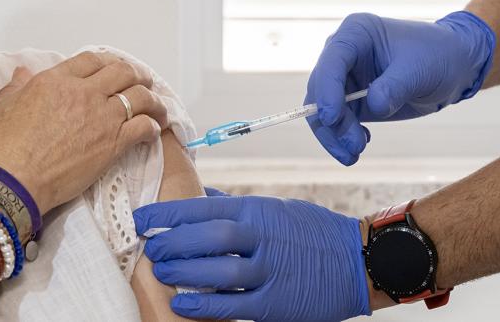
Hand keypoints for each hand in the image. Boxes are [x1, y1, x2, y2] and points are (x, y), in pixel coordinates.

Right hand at [0, 52, 169, 213]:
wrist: (9, 182)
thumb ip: (15, 87)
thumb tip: (22, 73)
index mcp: (55, 80)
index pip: (91, 60)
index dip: (108, 62)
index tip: (114, 69)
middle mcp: (83, 92)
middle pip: (123, 72)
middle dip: (137, 75)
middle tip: (143, 83)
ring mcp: (101, 117)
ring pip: (140, 97)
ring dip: (153, 100)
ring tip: (157, 107)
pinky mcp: (112, 144)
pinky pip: (144, 126)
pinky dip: (153, 125)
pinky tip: (154, 130)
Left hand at [134, 195, 368, 320]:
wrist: (356, 261)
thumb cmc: (311, 231)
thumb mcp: (274, 207)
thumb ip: (235, 206)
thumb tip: (200, 196)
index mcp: (258, 210)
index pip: (203, 207)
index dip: (168, 215)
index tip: (143, 220)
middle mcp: (262, 237)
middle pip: (207, 237)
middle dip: (172, 243)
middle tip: (150, 248)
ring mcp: (270, 271)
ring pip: (218, 270)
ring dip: (183, 272)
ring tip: (161, 272)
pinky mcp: (276, 304)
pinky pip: (233, 305)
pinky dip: (204, 305)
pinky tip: (182, 303)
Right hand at [307, 11, 494, 164]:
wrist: (454, 66)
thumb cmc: (438, 55)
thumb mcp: (419, 69)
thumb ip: (394, 87)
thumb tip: (374, 106)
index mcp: (356, 34)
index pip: (332, 62)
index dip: (326, 90)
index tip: (331, 118)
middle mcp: (343, 55)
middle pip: (320, 89)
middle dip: (332, 121)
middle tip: (354, 145)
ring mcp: (345, 78)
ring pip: (322, 111)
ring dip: (335, 135)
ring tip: (355, 153)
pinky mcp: (352, 100)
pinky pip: (336, 122)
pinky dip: (342, 138)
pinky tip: (361, 144)